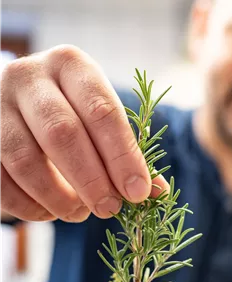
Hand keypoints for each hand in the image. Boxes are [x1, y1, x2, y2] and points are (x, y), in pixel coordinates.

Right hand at [1, 45, 167, 221]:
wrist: (22, 103)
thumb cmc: (75, 112)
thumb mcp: (103, 120)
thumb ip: (129, 153)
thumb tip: (157, 193)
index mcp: (72, 66)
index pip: (102, 112)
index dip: (122, 157)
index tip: (137, 193)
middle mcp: (29, 76)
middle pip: (62, 133)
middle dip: (91, 180)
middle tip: (109, 209)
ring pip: (25, 159)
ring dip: (58, 197)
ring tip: (81, 213)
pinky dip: (28, 205)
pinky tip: (50, 213)